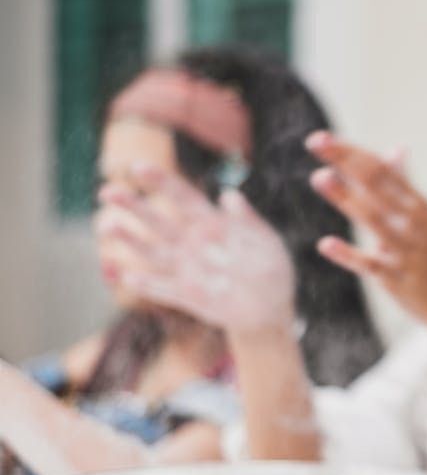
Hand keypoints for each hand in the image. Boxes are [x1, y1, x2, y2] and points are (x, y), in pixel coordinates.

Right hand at [96, 163, 295, 333]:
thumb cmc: (271, 267)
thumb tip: (229, 196)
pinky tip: (127, 276)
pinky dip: (146, 284)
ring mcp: (185, 270)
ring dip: (131, 241)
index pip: (183, 198)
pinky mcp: (185, 296)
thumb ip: (247, 221)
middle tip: (107, 192)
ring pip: (152, 253)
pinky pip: (162, 289)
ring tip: (108, 227)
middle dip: (133, 206)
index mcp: (212, 224)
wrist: (271, 308)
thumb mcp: (266, 242)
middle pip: (158, 222)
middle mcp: (191, 244)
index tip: (137, 166)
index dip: (161, 181)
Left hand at [305, 131, 426, 326]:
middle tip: (314, 141)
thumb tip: (397, 148)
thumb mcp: (425, 217)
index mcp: (418, 205)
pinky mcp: (397, 281)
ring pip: (374, 220)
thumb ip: (405, 184)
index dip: (351, 153)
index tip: (322, 139)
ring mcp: (407, 252)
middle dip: (345, 162)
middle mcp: (415, 224)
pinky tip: (325, 244)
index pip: (381, 171)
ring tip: (318, 177)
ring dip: (346, 198)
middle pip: (377, 186)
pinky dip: (348, 255)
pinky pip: (371, 265)